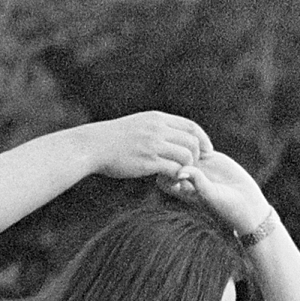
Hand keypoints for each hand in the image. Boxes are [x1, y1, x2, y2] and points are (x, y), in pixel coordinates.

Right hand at [85, 111, 211, 182]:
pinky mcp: (147, 161)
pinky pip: (173, 169)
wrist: (92, 146)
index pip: (191, 126)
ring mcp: (153, 145)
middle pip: (193, 141)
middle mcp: (158, 129)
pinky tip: (171, 181)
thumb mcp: (136, 125)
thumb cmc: (111, 139)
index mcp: (157, 119)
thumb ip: (153, 129)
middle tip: (195, 168)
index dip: (203, 139)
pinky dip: (177, 177)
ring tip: (181, 175)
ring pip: (186, 155)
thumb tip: (165, 135)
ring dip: (189, 168)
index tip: (207, 151)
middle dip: (199, 156)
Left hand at [165, 150, 268, 235]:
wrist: (247, 204)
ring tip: (201, 154)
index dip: (165, 170)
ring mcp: (198, 166)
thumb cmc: (226, 208)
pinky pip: (198, 145)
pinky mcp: (210, 158)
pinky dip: (201, 142)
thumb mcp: (210, 196)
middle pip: (170, 161)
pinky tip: (210, 150)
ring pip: (183, 151)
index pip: (161, 177)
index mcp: (180, 190)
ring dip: (188, 147)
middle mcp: (186, 177)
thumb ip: (197, 182)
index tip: (180, 171)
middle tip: (192, 158)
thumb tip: (180, 170)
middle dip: (175, 155)